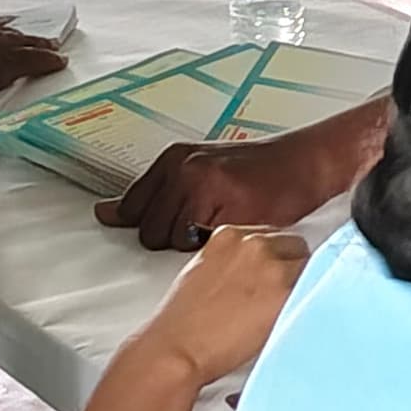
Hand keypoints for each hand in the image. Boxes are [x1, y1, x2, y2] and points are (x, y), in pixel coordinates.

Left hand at [104, 124, 341, 247]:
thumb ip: (155, 193)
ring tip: (220, 230)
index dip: (144, 225)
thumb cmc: (259, 172)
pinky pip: (201, 248)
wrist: (306, 163)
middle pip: (148, 232)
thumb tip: (105, 212)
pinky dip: (214, 250)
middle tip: (204, 229)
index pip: (131, 207)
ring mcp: (204, 188)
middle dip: (172, 239)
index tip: (156, 229)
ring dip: (193, 247)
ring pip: (173, 243)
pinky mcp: (227, 210)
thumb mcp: (200, 170)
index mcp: (174, 160)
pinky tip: (233, 234)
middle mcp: (184, 170)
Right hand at [127, 226, 307, 395]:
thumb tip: (257, 270)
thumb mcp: (203, 272)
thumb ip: (233, 261)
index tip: (273, 275)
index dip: (275, 259)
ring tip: (281, 311)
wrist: (176, 347)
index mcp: (230, 235)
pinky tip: (292, 317)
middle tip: (277, 296)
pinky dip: (310, 301)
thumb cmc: (183, 321)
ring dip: (302, 284)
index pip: (272, 236)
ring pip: (310, 266)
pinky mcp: (285, 292)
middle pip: (294, 246)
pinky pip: (315, 289)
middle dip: (290, 268)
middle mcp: (254, 244)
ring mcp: (272, 266)